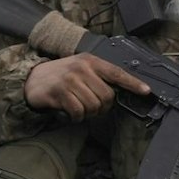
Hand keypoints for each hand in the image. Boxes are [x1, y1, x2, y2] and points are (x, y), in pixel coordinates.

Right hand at [25, 54, 149, 119]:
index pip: (116, 72)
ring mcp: (70, 79)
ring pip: (93, 106)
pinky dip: (77, 118)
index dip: (132, 83)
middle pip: (107, 96)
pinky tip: (70, 113)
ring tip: (79, 108)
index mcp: (91, 61)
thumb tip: (117, 92)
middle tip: (92, 108)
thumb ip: (98, 77)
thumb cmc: (61, 76)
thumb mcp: (80, 69)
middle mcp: (82, 67)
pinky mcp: (60, 92)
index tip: (146, 91)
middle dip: (102, 107)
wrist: (32, 79)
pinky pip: (79, 112)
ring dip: (88, 113)